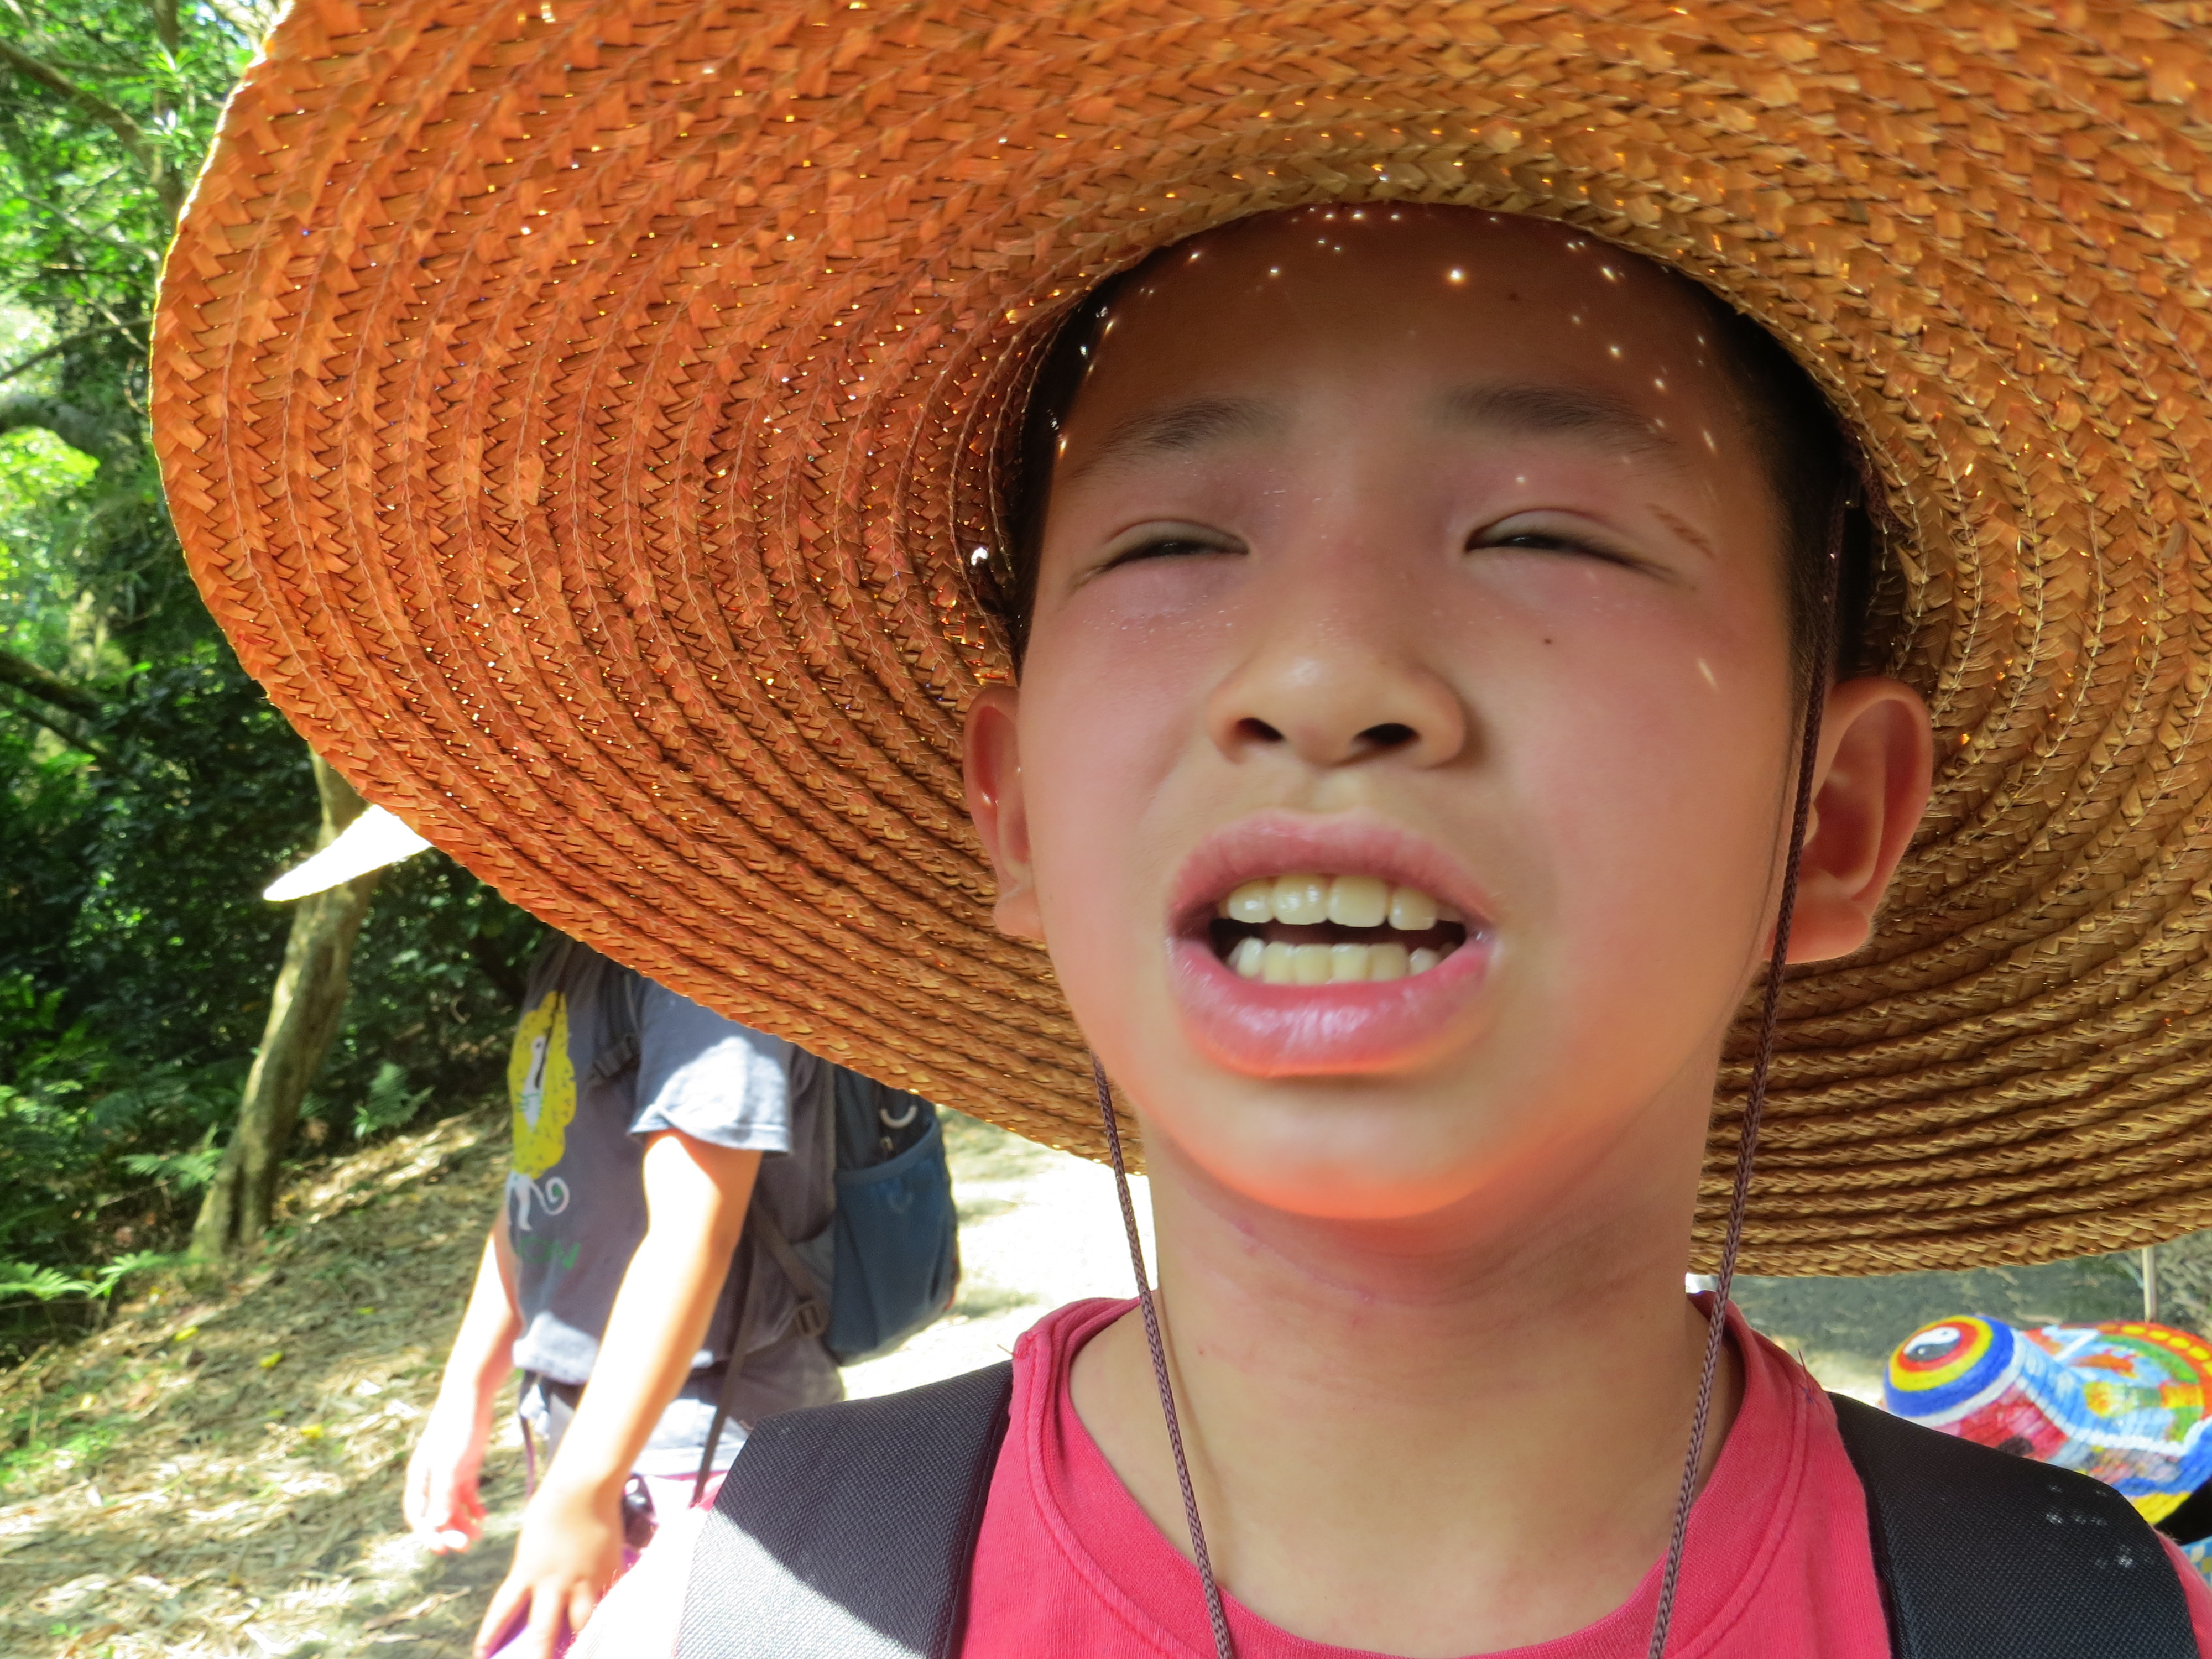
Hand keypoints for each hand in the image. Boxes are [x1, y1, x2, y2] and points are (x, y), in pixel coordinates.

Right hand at [403, 1394, 490, 1552]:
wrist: (471, 1397)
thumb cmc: (455, 1428)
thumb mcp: (450, 1463)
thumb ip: (443, 1492)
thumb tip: (437, 1524)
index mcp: (420, 1479)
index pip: (418, 1514)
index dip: (428, 1534)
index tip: (442, 1550)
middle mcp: (432, 1479)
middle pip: (437, 1514)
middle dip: (449, 1532)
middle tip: (466, 1547)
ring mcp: (449, 1474)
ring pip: (453, 1507)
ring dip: (463, 1523)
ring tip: (478, 1536)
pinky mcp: (465, 1468)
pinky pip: (466, 1495)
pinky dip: (473, 1507)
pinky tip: (483, 1516)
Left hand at [473, 1479, 626, 1658]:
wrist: (584, 1486)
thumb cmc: (551, 1511)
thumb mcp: (530, 1549)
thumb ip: (531, 1578)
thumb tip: (540, 1607)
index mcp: (526, 1573)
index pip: (501, 1614)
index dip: (489, 1638)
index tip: (481, 1655)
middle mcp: (553, 1583)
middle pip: (542, 1633)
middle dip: (538, 1658)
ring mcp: (584, 1579)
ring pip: (581, 1624)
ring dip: (578, 1640)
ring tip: (579, 1649)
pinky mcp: (608, 1571)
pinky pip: (608, 1601)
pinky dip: (607, 1612)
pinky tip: (609, 1622)